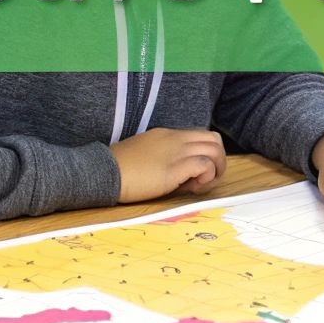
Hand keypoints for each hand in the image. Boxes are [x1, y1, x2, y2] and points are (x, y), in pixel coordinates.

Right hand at [109, 127, 226, 202]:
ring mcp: (176, 151)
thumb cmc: (120, 170)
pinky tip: (193, 187)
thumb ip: (165, 160)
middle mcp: (175, 138)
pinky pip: (205, 164)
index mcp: (167, 135)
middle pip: (213, 139)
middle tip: (208, 178)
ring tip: (201, 184)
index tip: (197, 171)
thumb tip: (184, 176)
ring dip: (215, 169)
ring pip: (214, 149)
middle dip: (218, 160)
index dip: (206, 153)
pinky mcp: (175, 167)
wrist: (105, 172)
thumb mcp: (145, 157)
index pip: (200, 135)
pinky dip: (206, 176)